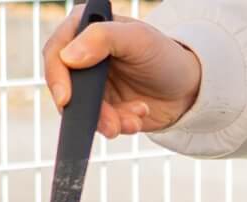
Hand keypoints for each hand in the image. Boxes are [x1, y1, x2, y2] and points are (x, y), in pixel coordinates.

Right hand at [42, 8, 202, 137]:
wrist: (189, 87)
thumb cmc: (165, 54)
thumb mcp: (137, 39)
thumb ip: (102, 39)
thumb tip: (68, 57)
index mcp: (86, 30)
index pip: (56, 51)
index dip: (56, 76)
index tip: (66, 98)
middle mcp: (84, 57)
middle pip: (65, 87)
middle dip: (87, 108)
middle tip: (109, 122)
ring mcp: (93, 86)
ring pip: (82, 111)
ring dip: (106, 121)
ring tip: (132, 120)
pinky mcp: (103, 109)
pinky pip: (99, 124)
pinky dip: (118, 125)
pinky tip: (137, 117)